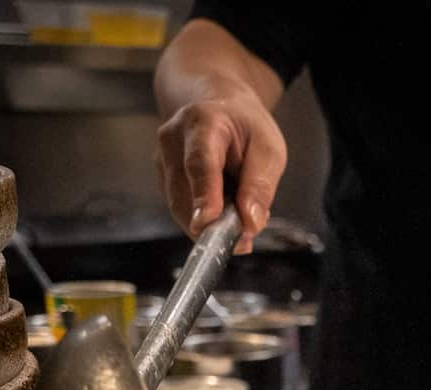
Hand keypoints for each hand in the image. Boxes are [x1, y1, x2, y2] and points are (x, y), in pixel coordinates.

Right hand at [156, 85, 286, 254]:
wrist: (220, 108)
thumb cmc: (247, 128)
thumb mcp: (269, 149)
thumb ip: (260, 186)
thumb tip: (250, 224)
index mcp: (204, 122)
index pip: (200, 163)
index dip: (203, 195)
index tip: (208, 221)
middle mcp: (173, 138)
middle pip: (184, 194)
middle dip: (213, 224)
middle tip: (244, 240)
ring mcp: (162, 158)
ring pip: (181, 208)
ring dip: (210, 224)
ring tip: (239, 216)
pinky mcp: (162, 178)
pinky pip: (181, 210)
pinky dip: (204, 219)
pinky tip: (223, 208)